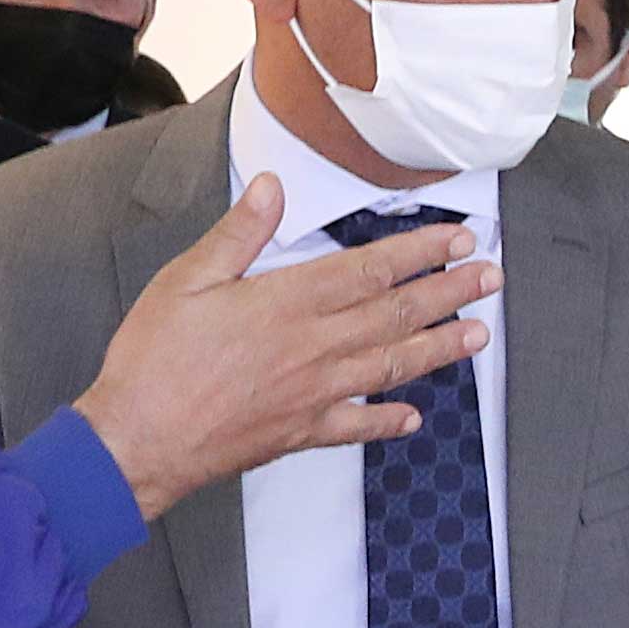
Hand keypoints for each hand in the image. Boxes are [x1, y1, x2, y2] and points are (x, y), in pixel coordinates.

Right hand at [70, 175, 498, 518]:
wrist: (138, 439)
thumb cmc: (155, 358)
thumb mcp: (187, 279)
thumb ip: (239, 234)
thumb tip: (273, 187)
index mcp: (287, 302)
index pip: (370, 269)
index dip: (420, 253)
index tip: (459, 241)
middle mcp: (314, 346)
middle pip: (396, 314)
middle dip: (449, 293)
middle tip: (490, 278)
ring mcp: (314, 393)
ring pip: (392, 365)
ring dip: (440, 348)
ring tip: (478, 334)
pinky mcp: (302, 431)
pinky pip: (357, 426)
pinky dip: (389, 421)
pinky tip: (415, 417)